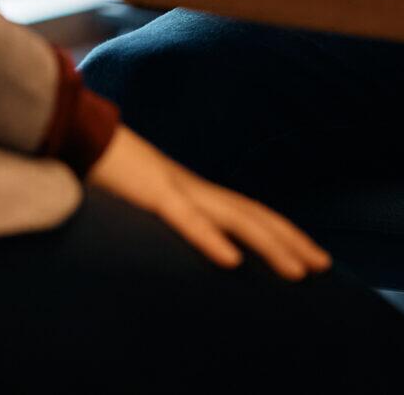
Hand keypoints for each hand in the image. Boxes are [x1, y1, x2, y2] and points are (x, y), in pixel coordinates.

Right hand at [88, 127, 330, 280]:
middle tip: (325, 267)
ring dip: (270, 245)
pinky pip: (186, 220)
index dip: (283, 233)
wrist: (78, 131)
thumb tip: (184, 232)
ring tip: (299, 272)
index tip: (312, 256)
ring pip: (234, 219)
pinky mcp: (152, 193)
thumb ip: (168, 212)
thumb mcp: (144, 197)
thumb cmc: (108, 167)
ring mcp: (177, 189)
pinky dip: (211, 239)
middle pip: (255, 215)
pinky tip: (232, 261)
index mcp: (196, 191)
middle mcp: (196, 188)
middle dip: (292, 241)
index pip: (251, 212)